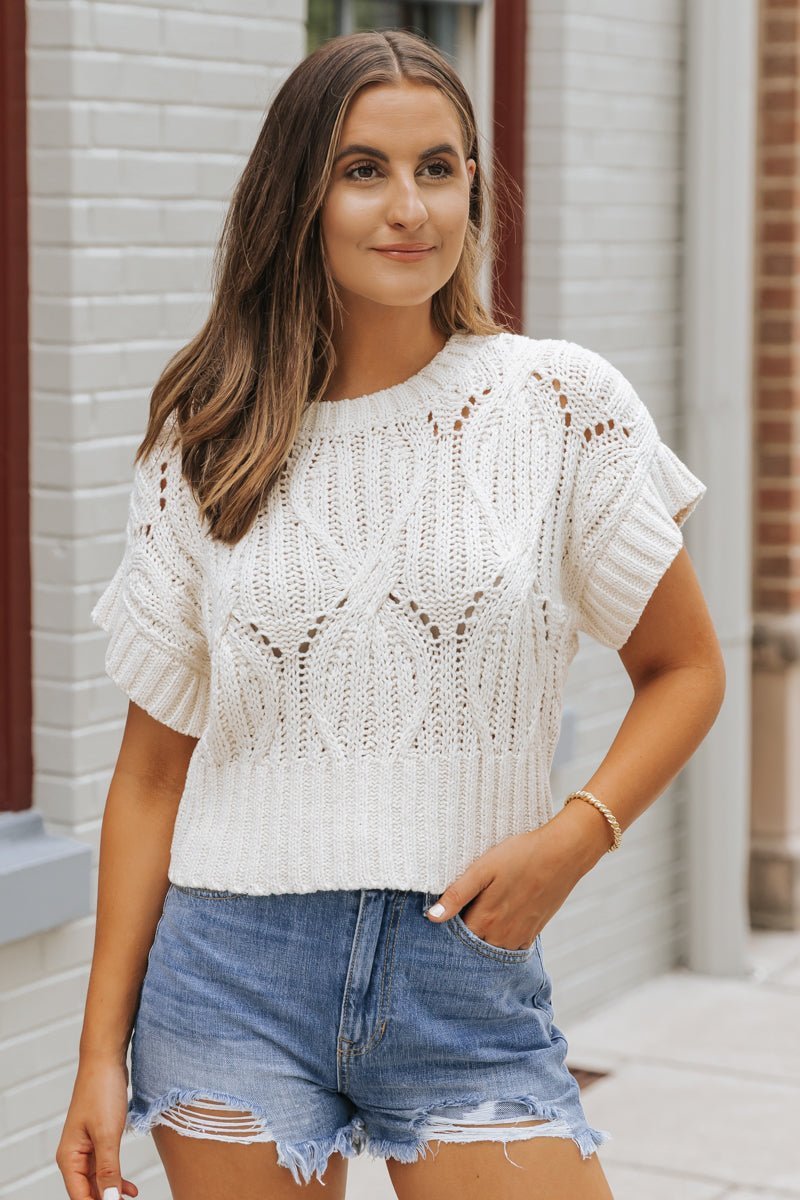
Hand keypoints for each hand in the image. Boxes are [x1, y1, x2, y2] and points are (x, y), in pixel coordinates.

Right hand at [55, 1057, 138, 1199]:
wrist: (105, 1061)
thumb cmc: (102, 1092)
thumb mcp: (107, 1134)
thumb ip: (108, 1170)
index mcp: (69, 1157)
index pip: (80, 1196)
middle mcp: (74, 1155)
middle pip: (87, 1190)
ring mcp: (86, 1147)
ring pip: (98, 1180)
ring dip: (113, 1191)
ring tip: (132, 1198)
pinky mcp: (98, 1138)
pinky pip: (105, 1166)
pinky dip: (116, 1177)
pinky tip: (130, 1188)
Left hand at [424, 823, 590, 950]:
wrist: (563, 854)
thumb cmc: (521, 855)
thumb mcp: (483, 869)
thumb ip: (457, 895)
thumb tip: (432, 917)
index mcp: (485, 919)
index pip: (455, 938)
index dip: (445, 929)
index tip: (438, 920)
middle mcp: (501, 935)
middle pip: (472, 947)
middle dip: (461, 939)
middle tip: (458, 919)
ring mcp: (519, 936)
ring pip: (491, 950)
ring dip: (481, 942)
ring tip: (477, 920)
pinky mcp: (532, 932)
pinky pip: (510, 948)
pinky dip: (500, 942)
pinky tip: (497, 925)